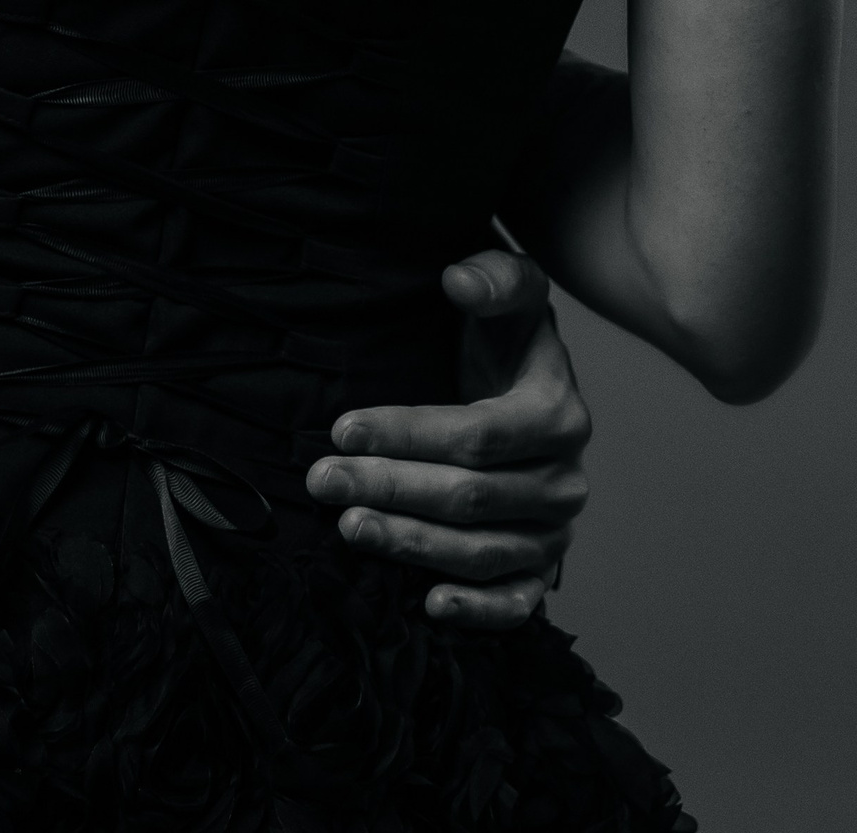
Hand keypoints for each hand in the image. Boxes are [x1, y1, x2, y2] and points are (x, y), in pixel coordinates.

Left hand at [305, 248, 589, 627]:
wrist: (528, 384)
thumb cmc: (505, 336)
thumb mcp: (508, 289)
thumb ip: (494, 277)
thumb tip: (459, 280)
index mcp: (558, 414)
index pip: (475, 435)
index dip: (407, 434)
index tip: (341, 428)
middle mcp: (565, 480)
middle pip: (469, 496)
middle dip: (390, 487)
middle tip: (322, 480)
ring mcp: (557, 531)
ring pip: (482, 551)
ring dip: (412, 544)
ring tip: (348, 527)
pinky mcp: (544, 567)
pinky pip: (518, 602)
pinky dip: (478, 611)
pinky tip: (429, 605)